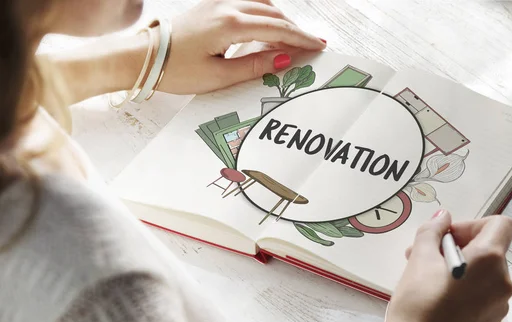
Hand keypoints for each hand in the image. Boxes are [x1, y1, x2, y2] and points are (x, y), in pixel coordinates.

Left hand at [47, 0, 324, 103]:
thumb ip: (255, 66)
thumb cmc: (176, 70)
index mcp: (232, 25)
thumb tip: (286, 60)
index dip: (301, 39)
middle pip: (274, 14)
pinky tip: (267, 23)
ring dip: (281, 19)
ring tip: (293, 38)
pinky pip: (247, 2)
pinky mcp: (211, 5)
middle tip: (313, 44)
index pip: (278, 30)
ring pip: (262, 5)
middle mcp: (228, 7)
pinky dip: (264, 11)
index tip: (319, 47)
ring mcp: (218, 3)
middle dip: (296, 29)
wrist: (143, 57)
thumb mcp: (220, 77)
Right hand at [355, 210, 511, 321]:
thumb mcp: (419, 257)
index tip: (446, 238)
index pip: (499, 224)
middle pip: (489, 249)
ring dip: (460, 268)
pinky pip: (483, 295)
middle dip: (459, 247)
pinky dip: (465, 289)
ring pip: (484, 273)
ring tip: (428, 279)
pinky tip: (439, 300)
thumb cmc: (417, 299)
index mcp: (490, 259)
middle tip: (425, 256)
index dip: (472, 224)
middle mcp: (503, 281)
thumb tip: (443, 216)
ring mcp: (500, 305)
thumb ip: (433, 230)